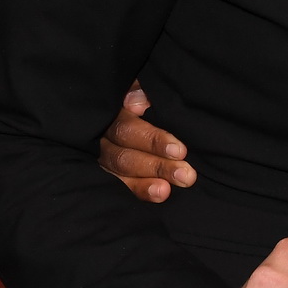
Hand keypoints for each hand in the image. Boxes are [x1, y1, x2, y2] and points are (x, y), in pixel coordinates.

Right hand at [98, 81, 195, 201]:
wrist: (134, 109)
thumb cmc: (146, 100)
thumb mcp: (143, 90)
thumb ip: (141, 93)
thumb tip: (139, 103)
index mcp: (114, 114)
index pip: (128, 130)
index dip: (153, 141)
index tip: (180, 150)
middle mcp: (103, 139)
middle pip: (124, 157)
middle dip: (157, 166)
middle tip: (186, 174)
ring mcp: (102, 159)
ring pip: (120, 175)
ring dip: (146, 184)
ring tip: (167, 191)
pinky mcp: (105, 176)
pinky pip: (118, 189)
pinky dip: (138, 192)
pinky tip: (158, 196)